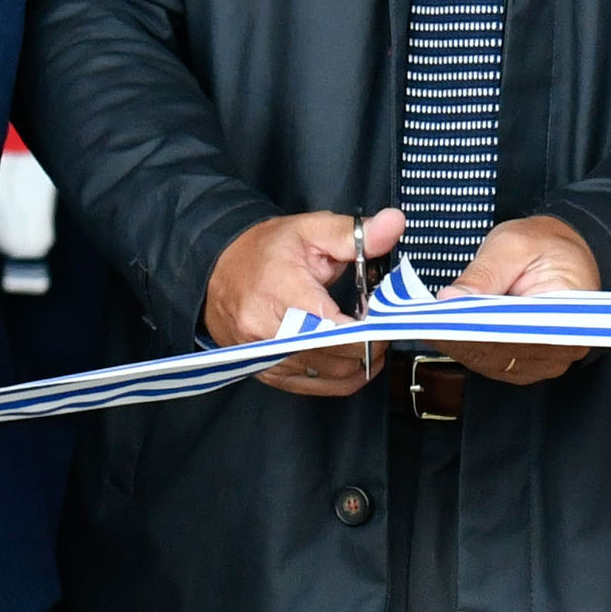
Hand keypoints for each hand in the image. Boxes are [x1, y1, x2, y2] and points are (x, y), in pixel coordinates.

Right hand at [206, 206, 404, 396]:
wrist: (217, 269)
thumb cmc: (264, 251)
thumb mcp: (309, 229)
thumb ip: (353, 233)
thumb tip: (394, 223)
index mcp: (283, 294)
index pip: (336, 329)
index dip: (370, 329)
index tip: (386, 316)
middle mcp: (269, 333)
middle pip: (337, 356)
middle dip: (370, 344)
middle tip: (383, 325)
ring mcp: (267, 358)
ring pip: (331, 376)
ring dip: (359, 361)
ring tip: (369, 338)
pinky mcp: (268, 373)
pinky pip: (316, 388)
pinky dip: (342, 377)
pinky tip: (352, 357)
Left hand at [440, 214, 596, 384]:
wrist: (559, 252)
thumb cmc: (546, 246)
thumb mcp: (515, 244)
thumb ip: (485, 272)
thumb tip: (451, 298)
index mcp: (575, 315)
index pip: (525, 334)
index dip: (483, 331)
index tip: (449, 322)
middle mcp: (563, 346)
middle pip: (507, 354)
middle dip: (465, 339)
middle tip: (430, 324)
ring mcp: (542, 359)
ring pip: (493, 363)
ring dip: (462, 345)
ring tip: (434, 326)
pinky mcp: (522, 362)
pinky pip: (490, 362)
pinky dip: (467, 347)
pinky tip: (447, 332)